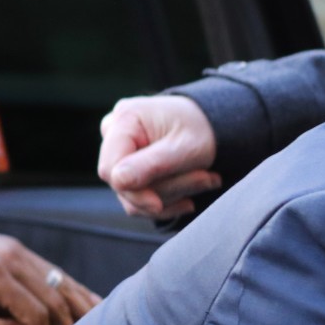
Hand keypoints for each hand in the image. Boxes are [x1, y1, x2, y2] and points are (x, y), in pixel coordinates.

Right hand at [97, 95, 219, 218]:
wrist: (212, 125)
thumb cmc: (202, 130)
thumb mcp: (187, 147)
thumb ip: (153, 164)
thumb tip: (119, 181)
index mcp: (125, 119)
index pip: (111, 169)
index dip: (134, 192)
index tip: (159, 205)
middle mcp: (115, 133)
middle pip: (123, 184)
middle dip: (165, 191)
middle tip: (207, 178)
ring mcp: (119, 152)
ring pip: (133, 196)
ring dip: (173, 196)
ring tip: (207, 178)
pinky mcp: (128, 170)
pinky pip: (138, 201)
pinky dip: (169, 202)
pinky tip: (194, 189)